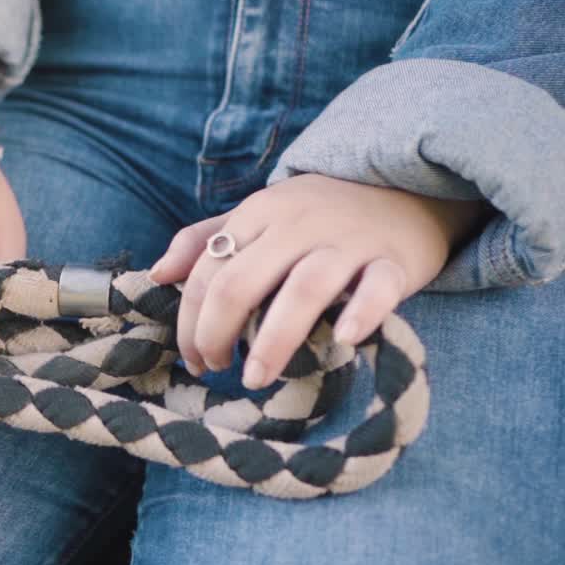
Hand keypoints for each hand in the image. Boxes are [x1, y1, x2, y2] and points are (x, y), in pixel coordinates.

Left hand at [148, 174, 487, 388]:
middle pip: (241, 283)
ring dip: (273, 340)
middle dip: (215, 334)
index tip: (194, 359)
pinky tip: (344, 341)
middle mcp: (298, 225)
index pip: (207, 273)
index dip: (190, 322)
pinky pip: (378, 288)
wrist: (406, 186)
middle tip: (214, 369)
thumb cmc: (318, 214)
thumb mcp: (257, 215)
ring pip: (303, 289)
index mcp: (258, 214)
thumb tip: (158, 274)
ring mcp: (347, 242)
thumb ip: (204, 240)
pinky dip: (362, 314)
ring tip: (257, 377)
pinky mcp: (394, 261)